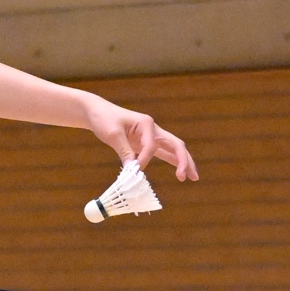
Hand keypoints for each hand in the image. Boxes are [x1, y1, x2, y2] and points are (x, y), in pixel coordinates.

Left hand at [83, 98, 197, 180]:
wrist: (97, 113)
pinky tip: (179, 172)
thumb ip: (124, 151)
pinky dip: (171, 161)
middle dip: (184, 161)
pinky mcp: (146, 143)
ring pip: (172, 150)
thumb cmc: (104, 120)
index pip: (151, 146)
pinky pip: (162, 153)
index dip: (144, 160)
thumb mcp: (112, 135)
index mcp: (147, 123)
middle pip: (175, 145)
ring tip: (192, 177)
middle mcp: (153, 129)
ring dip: (183, 162)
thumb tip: (133, 170)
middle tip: (191, 177)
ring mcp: (151, 136)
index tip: (133, 169)